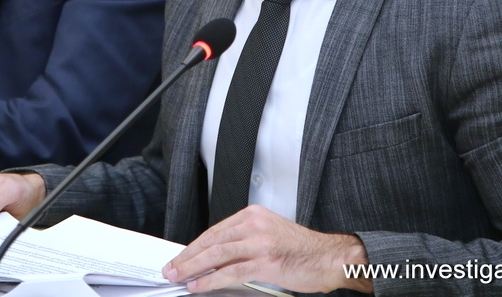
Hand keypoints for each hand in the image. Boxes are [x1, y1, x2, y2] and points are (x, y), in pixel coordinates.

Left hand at [161, 205, 371, 293]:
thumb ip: (244, 241)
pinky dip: (211, 279)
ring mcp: (260, 242)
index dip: (194, 246)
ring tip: (179, 277)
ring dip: (193, 267)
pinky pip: (231, 271)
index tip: (180, 257)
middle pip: (211, 241)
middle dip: (187, 256)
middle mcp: (254, 224)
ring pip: (217, 254)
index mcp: (253, 215)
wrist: (330, 258)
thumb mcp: (269, 235)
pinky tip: (199, 285)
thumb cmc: (302, 251)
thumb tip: (215, 258)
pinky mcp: (265, 261)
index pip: (215, 231)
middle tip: (171, 268)